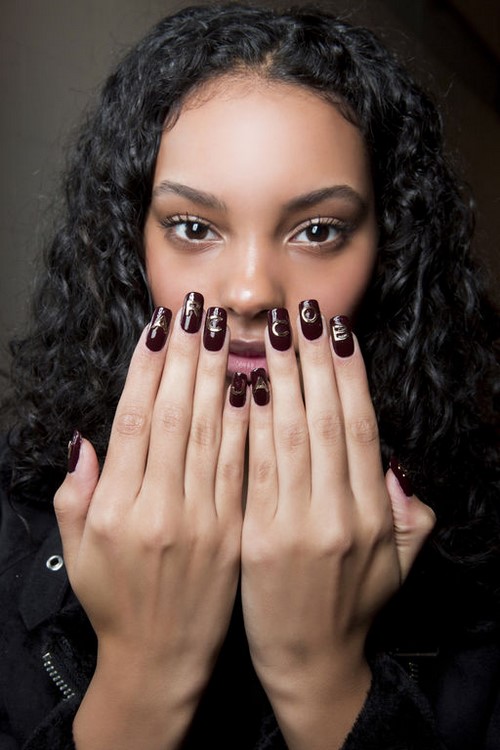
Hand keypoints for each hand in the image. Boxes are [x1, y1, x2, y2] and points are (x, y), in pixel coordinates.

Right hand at [54, 298, 248, 748]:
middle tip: (198, 306)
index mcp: (118, 509)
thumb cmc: (115, 600)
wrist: (162, 658)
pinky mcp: (236, 532)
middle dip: (188, 355)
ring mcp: (203, 521)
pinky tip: (255, 385)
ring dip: (222, 375)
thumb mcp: (76, 549)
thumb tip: (85, 438)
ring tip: (228, 328)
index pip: (134, 420)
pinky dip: (248, 424)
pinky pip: (244, 467)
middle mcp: (161, 509)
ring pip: (214, 434)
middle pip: (176, 415)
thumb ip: (76, 492)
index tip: (160, 325)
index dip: (148, 368)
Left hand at [241, 305, 434, 748]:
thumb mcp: (399, 562)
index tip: (337, 332)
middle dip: (312, 360)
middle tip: (300, 312)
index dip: (350, 376)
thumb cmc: (352, 604)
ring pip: (287, 435)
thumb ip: (405, 512)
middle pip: (324, 420)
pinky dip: (247, 423)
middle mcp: (337, 514)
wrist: (309, 660)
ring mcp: (295, 527)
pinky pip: (250, 468)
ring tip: (267, 331)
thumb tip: (392, 464)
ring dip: (278, 377)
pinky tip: (239, 385)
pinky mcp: (255, 539)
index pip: (360, 427)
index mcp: (370, 514)